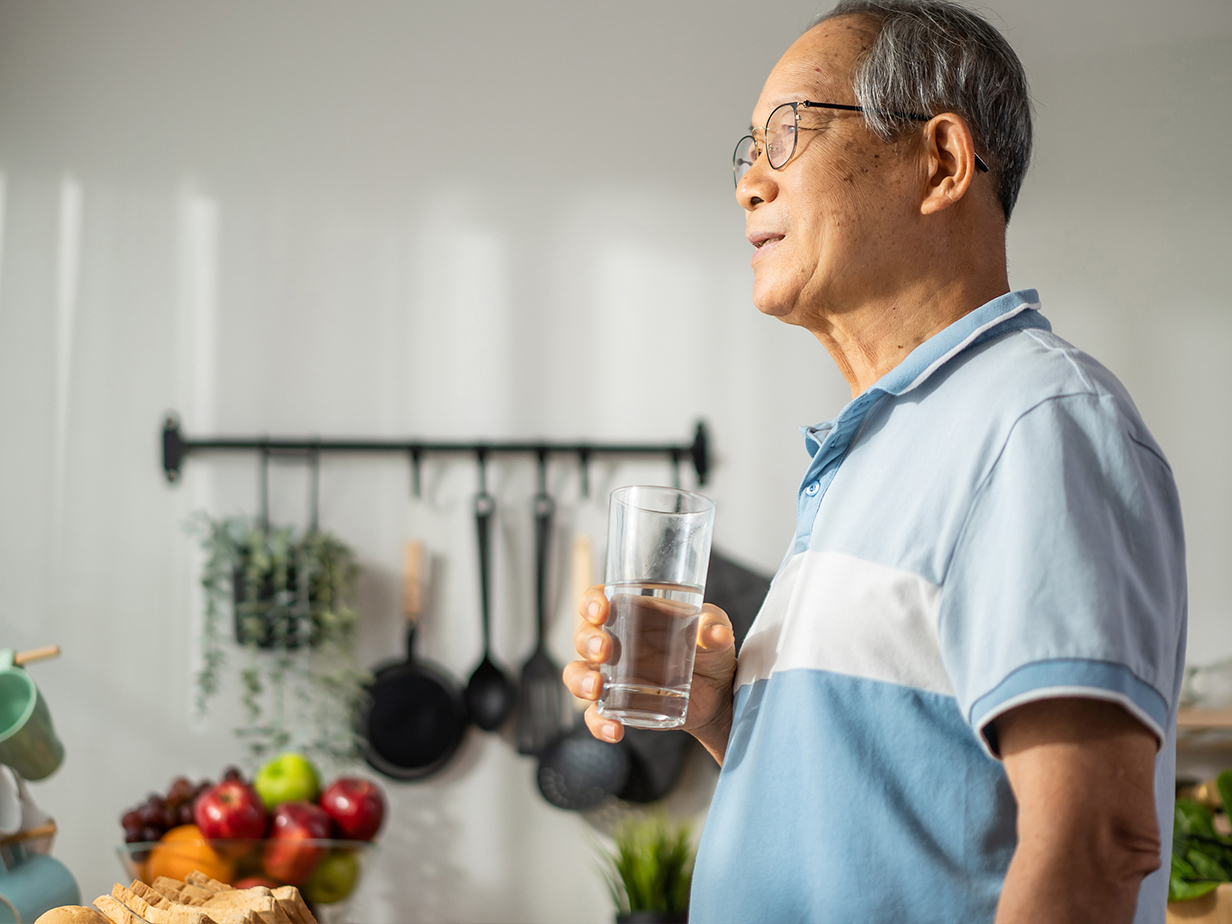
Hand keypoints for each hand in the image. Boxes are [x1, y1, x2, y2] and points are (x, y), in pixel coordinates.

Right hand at [561, 584, 737, 763]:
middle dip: (587, 641)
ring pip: (578, 674)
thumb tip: (715, 634)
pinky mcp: (618, 706)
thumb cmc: (710, 652)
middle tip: (604, 650)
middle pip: (584, 636)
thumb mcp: (715, 633)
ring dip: (580, 680)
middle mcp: (616, 643)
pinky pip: (596, 715)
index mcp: (633, 615)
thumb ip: (714, 627)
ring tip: (596, 688)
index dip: (592, 602)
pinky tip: (614, 730)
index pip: (599, 600)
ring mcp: (613, 677)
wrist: (718, 695)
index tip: (602, 610)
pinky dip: (598, 723)